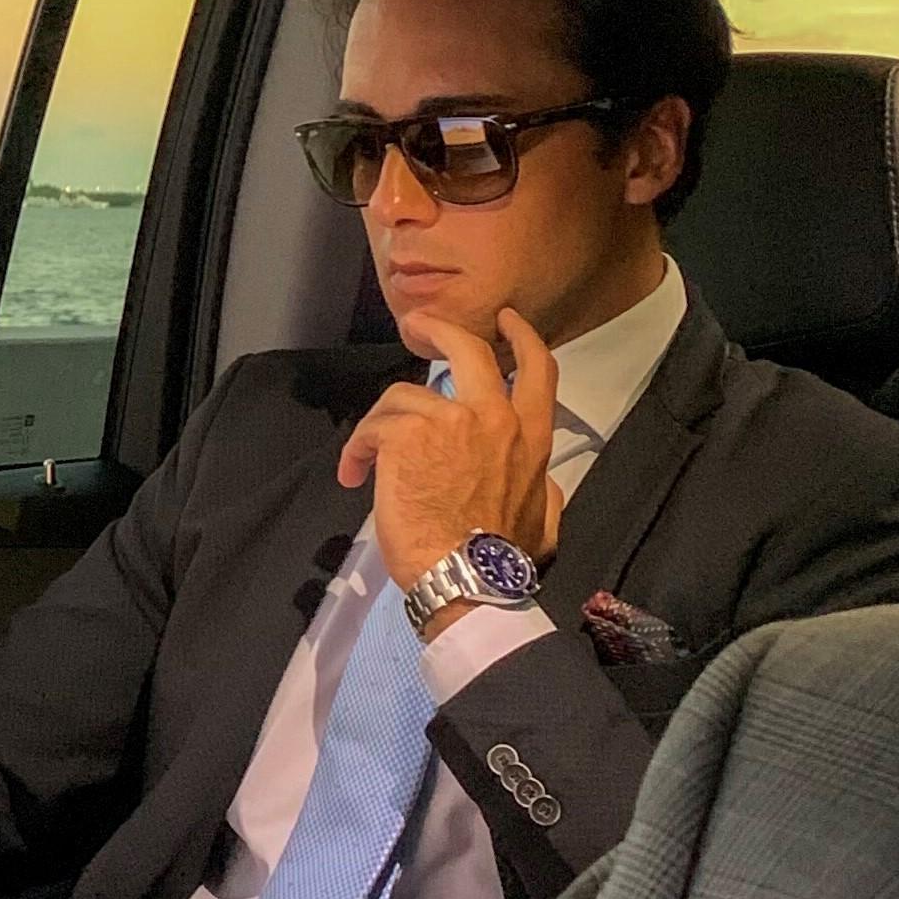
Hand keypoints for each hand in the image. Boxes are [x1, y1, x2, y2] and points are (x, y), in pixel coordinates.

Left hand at [337, 309, 564, 635]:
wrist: (464, 577)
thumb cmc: (500, 559)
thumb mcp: (544, 521)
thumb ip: (545, 492)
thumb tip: (545, 486)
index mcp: (531, 436)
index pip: (537, 369)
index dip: (521, 337)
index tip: (505, 320)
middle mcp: (494, 417)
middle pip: (466, 348)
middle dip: (439, 328)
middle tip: (417, 325)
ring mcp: (449, 420)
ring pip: (403, 396)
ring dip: (381, 424)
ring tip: (366, 458)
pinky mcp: (407, 434)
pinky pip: (373, 427)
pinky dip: (358, 449)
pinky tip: (353, 474)